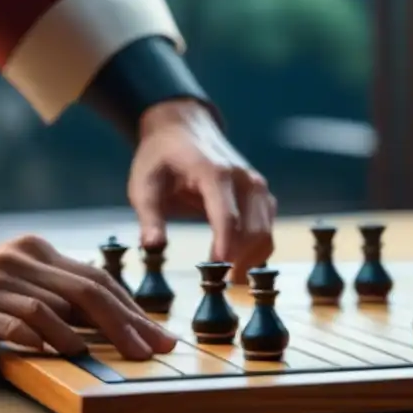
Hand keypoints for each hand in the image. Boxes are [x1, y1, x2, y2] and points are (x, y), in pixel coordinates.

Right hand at [0, 235, 176, 359]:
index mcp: (37, 252)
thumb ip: (55, 293)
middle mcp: (21, 262)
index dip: (132, 308)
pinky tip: (57, 352)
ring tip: (115, 356)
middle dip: (126, 323)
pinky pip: (12, 323)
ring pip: (53, 307)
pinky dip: (38, 338)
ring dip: (87, 335)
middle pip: (86, 291)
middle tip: (151, 350)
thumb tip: (108, 322)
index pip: (97, 279)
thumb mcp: (17, 278)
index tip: (158, 335)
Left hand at [128, 100, 275, 282]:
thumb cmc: (161, 158)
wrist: (183, 129)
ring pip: (266, 232)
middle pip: (253, 229)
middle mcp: (244, 178)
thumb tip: (152, 246)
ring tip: (227, 277)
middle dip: (239, 260)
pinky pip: (268, 228)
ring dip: (250, 258)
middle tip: (218, 283)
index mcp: (214, 173)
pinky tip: (237, 262)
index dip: (225, 248)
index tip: (217, 273)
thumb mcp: (144, 185)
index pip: (228, 216)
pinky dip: (257, 249)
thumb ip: (149, 217)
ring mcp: (257, 185)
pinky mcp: (262, 194)